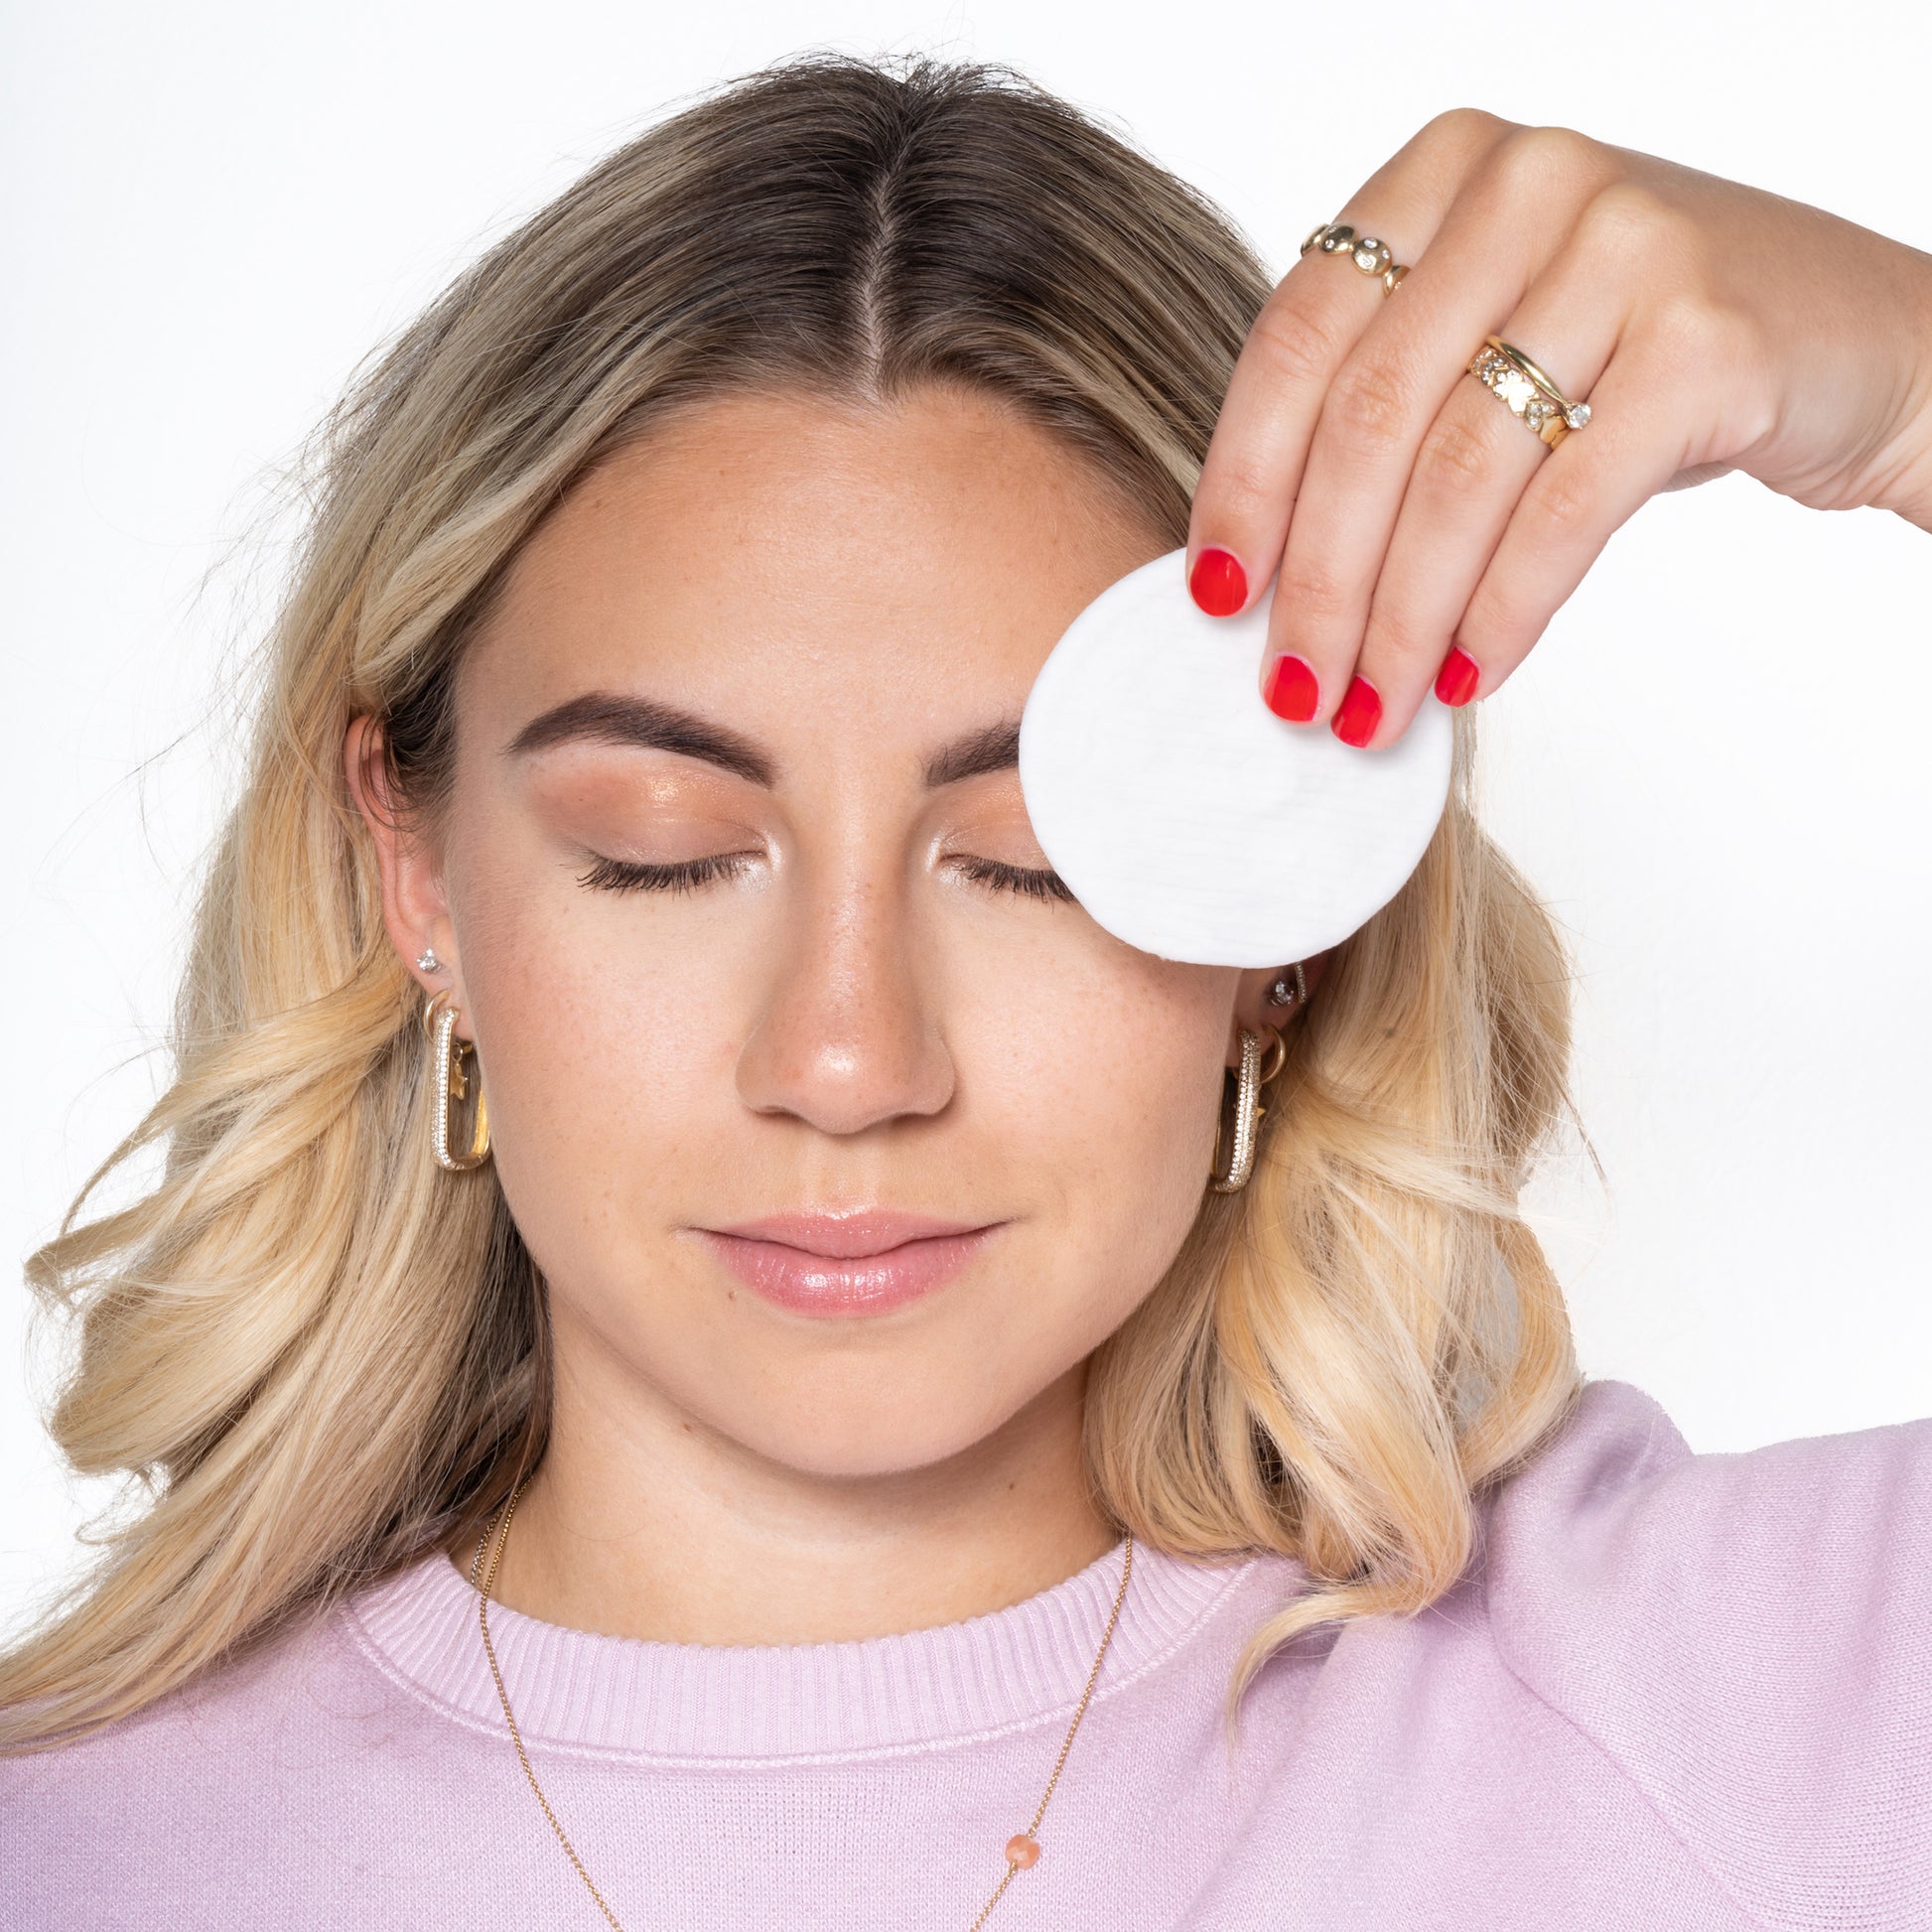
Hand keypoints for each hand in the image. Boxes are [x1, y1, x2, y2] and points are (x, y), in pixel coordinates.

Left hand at [1186, 109, 1931, 749]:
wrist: (1854, 341)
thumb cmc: (1641, 352)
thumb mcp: (1497, 336)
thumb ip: (1386, 403)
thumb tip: (1255, 576)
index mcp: (1443, 171)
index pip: (1297, 340)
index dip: (1242, 483)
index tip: (1216, 600)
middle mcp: (1526, 184)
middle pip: (1368, 419)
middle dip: (1318, 580)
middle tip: (1296, 690)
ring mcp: (1623, 247)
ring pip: (1457, 474)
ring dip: (1401, 619)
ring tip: (1372, 708)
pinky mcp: (1705, 338)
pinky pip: (1564, 508)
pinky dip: (1504, 610)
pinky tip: (1471, 675)